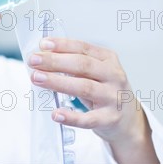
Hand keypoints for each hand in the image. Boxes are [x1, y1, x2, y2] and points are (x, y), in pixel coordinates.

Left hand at [27, 37, 160, 163]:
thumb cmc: (105, 91)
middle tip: (34, 60)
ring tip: (37, 78)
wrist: (128, 119)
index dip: (62, 45)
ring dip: (58, 82)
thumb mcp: (96, 72)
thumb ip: (75, 64)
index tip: (43, 44)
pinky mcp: (110, 119)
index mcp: (108, 59)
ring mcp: (113, 97)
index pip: (83, 48)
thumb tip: (43, 58)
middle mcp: (114, 76)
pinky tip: (56, 114)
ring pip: (84, 87)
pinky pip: (89, 119)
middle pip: (82, 65)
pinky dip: (72, 117)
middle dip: (55, 61)